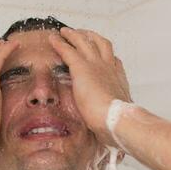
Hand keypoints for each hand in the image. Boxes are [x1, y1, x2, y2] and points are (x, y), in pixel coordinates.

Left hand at [49, 28, 132, 145]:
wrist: (115, 119)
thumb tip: (114, 137)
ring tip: (65, 32)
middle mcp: (109, 67)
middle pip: (101, 44)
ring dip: (74, 34)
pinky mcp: (81, 67)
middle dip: (91, 37)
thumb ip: (113, 118)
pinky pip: (68, 49)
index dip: (106, 56)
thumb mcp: (118, 117)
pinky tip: (52, 39)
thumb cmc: (118, 122)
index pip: (113, 62)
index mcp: (118, 79)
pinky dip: (60, 42)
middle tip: (83, 34)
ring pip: (84, 41)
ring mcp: (96, 65)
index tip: (102, 55)